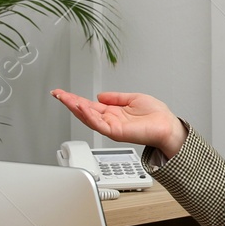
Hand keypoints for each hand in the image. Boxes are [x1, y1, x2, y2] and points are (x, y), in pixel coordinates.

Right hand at [50, 89, 184, 156]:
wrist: (167, 126)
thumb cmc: (156, 115)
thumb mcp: (132, 98)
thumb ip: (115, 97)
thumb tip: (100, 95)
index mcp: (113, 112)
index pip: (89, 105)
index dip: (75, 99)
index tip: (63, 92)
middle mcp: (110, 120)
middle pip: (84, 111)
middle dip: (69, 102)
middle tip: (57, 94)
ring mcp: (111, 127)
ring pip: (88, 118)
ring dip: (75, 108)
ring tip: (66, 99)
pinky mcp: (116, 132)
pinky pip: (98, 124)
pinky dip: (89, 116)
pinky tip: (81, 107)